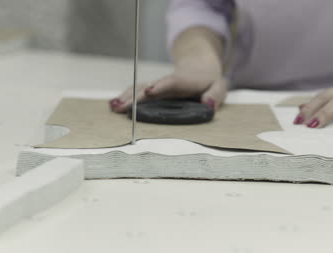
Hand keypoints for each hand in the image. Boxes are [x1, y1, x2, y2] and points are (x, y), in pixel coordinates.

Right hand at [109, 66, 226, 112]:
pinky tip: (113, 105)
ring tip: (113, 107)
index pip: (171, 83)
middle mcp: (167, 82)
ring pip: (140, 89)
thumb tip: (207, 103)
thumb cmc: (208, 80)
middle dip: (135, 97)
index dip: (160, 87)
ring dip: (126, 97)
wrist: (198, 64)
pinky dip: (125, 97)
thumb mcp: (219, 86)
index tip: (150, 92)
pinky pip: (137, 91)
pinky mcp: (152, 88)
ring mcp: (158, 85)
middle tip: (121, 106)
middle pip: (149, 88)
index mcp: (184, 81)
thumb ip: (215, 95)